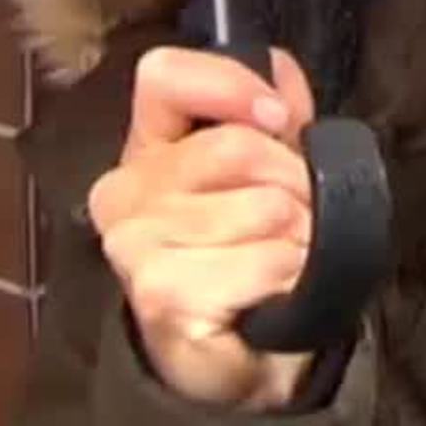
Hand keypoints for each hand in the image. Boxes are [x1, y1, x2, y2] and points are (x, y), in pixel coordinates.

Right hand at [87, 47, 319, 409]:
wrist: (238, 349)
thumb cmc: (249, 252)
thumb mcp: (265, 169)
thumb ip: (272, 112)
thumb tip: (279, 75)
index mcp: (146, 147)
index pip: (165, 75)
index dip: (231, 84)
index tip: (279, 117)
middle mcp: (124, 192)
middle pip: (238, 147)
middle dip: (296, 180)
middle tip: (299, 214)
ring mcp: (135, 246)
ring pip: (263, 207)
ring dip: (300, 234)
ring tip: (286, 254)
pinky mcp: (162, 295)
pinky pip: (264, 262)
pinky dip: (291, 274)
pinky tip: (275, 290)